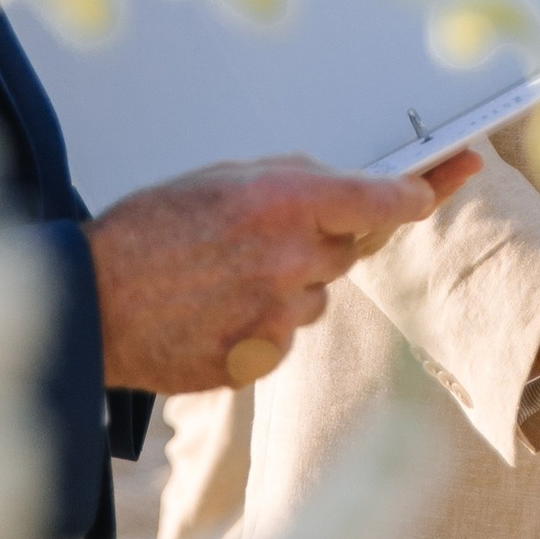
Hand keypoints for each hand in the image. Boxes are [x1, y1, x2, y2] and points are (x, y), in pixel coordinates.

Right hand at [89, 149, 481, 393]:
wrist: (92, 305)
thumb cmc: (147, 232)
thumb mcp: (219, 178)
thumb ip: (288, 181)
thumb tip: (337, 190)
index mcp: (285, 201)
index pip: (383, 200)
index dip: (421, 192)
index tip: (446, 182)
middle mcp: (292, 259)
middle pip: (348, 249)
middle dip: (322, 239)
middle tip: (266, 235)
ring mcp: (279, 317)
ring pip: (315, 295)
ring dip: (288, 283)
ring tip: (220, 274)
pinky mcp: (263, 360)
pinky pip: (285, 334)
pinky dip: (262, 322)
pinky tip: (214, 309)